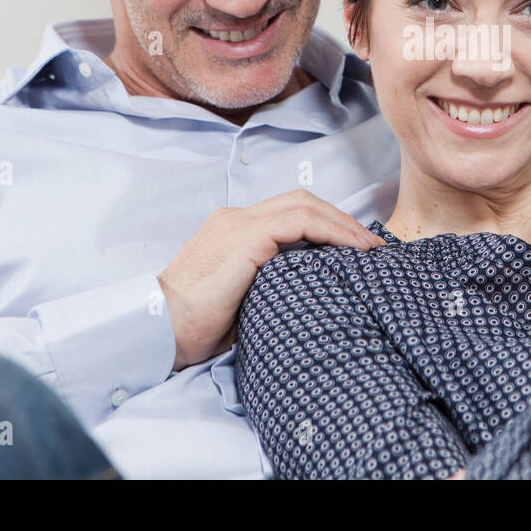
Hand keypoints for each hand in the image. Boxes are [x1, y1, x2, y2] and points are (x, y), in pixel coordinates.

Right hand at [157, 190, 384, 369]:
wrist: (159, 329)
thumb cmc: (194, 327)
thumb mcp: (240, 298)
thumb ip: (269, 282)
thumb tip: (311, 290)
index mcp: (232, 229)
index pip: (289, 212)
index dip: (326, 224)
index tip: (356, 248)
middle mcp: (236, 218)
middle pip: (302, 201)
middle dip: (342, 219)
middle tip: (371, 245)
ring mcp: (239, 223)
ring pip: (305, 205)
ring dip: (343, 224)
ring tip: (370, 248)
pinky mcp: (246, 237)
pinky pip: (301, 222)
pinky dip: (333, 232)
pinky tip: (353, 250)